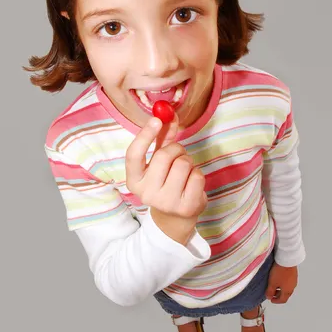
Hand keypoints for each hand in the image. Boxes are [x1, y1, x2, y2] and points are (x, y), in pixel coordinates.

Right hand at [125, 112, 206, 242]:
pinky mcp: (186, 207)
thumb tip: (168, 114)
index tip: (157, 119)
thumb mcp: (158, 162)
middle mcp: (146, 194)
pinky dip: (197, 173)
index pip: (133, 155)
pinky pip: (197, 175)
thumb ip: (162, 139)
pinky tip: (191, 183)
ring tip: (184, 171)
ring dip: (188, 161)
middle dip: (175, 149)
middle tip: (177, 154)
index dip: (144, 135)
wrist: (175, 217)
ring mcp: (166, 202)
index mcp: (134, 181)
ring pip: (183, 164)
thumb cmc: (165, 182)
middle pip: (164, 156)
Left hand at [265, 263, 297, 303]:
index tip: (271, 299)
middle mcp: (292, 287)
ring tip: (274, 285)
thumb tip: (268, 297)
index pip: (283, 300)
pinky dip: (283, 284)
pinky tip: (279, 279)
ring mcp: (294, 280)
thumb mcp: (272, 283)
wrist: (287, 260)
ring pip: (287, 288)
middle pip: (285, 294)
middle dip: (278, 295)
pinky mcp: (294, 274)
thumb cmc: (279, 272)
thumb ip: (270, 291)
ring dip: (281, 289)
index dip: (276, 301)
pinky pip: (289, 282)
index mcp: (287, 291)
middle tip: (271, 293)